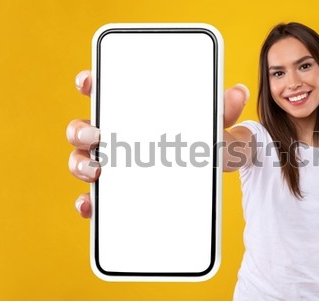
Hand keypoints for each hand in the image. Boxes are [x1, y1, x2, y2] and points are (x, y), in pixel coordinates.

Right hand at [67, 70, 248, 217]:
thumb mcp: (216, 127)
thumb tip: (238, 92)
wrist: (213, 174)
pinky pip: (94, 197)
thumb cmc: (207, 142)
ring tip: (97, 170)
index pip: (106, 91)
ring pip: (81, 160)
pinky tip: (92, 205)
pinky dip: (87, 201)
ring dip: (79, 164)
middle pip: (83, 128)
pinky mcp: (115, 192)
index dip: (91, 83)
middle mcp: (118, 136)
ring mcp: (113, 164)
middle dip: (80, 129)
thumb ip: (224, 111)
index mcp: (136, 113)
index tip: (90, 82)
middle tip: (96, 135)